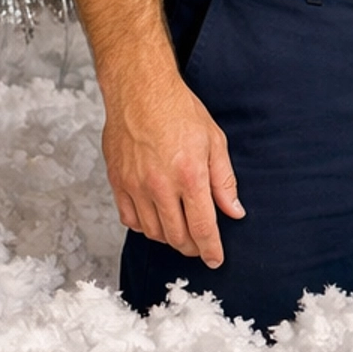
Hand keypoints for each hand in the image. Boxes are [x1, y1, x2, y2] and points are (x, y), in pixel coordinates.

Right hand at [101, 62, 244, 265]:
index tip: (216, 260)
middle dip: (191, 248)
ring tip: (180, 232)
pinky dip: (145, 227)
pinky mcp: (117, 183)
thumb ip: (224, 180)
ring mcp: (135, 186)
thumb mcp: (214, 141)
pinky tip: (156, 218)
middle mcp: (160, 185)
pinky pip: (130, 220)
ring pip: (153, 232)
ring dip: (169, 239)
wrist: (139, 91)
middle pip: (177, 236)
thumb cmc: (179, 110)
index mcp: (189, 175)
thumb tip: (234, 211)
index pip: (203, 227)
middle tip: (200, 246)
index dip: (211, 249)